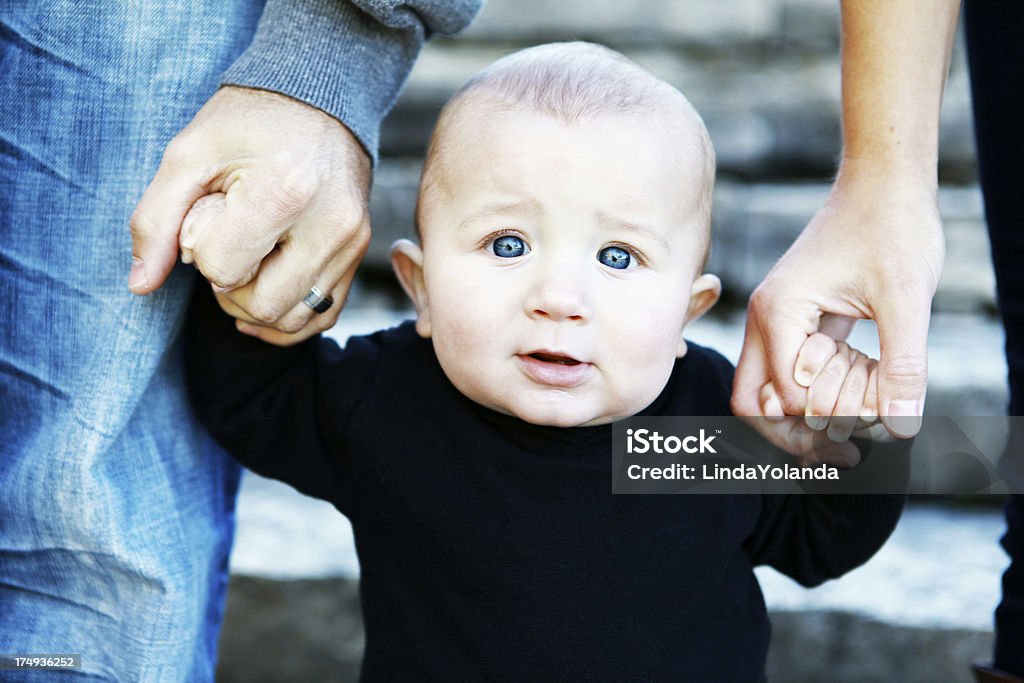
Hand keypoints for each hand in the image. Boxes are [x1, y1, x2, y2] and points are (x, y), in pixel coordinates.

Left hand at [129, 86, 371, 343]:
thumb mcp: (189, 155)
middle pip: (264, 305)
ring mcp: (351, 242)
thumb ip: (156, 220)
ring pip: (295, 319)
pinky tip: (264, 298)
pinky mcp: (359, 252)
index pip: (224, 269)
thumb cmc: (249, 121)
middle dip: (228, 289)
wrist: (320, 97)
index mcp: (283, 193)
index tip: (210, 215)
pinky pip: (325, 314)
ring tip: (245, 267)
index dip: (201, 251)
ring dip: (256, 307)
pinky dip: (290, 318)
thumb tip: (140, 284)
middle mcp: (328, 225)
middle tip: (223, 246)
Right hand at [731, 164, 943, 439]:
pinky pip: (791, 372)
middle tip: (842, 456)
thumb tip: (901, 427)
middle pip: (753, 402)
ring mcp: (777, 320)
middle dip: (792, 437)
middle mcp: (767, 319)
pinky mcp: (797, 319)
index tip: (866, 441)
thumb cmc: (892, 226)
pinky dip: (818, 394)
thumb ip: (902, 364)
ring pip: (768, 391)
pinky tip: (858, 399)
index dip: (824, 424)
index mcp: (779, 312)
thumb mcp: (905, 298)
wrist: (885, 181)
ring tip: (854, 433)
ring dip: (805, 417)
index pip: (785, 395)